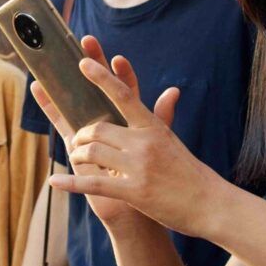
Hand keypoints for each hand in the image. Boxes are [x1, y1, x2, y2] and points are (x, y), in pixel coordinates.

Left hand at [43, 38, 221, 238]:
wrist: (211, 204)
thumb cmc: (190, 172)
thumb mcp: (174, 141)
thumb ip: (164, 116)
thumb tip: (171, 91)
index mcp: (153, 127)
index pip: (125, 94)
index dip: (102, 77)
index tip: (83, 62)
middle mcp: (145, 143)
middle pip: (97, 128)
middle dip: (80, 135)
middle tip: (76, 142)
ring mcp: (139, 167)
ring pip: (92, 152)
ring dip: (76, 155)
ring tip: (76, 160)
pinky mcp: (134, 191)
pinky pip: (94, 183)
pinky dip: (71, 184)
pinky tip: (54, 183)